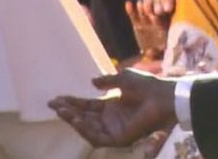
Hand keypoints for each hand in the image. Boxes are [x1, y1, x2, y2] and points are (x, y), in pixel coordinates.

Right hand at [48, 69, 176, 147]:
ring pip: (88, 129)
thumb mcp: (123, 78)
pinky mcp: (120, 139)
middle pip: (84, 118)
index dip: (72, 102)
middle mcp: (111, 119)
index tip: (57, 98)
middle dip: (69, 112)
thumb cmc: (147, 86)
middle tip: (54, 105)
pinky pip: (99, 138)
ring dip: (74, 121)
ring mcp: (115, 130)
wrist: (163, 97)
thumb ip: (107, 81)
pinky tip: (77, 120)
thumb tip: (91, 82)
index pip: (87, 106)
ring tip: (63, 112)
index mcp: (111, 106)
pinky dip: (86, 130)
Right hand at [125, 0, 167, 59]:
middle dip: (150, 10)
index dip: (157, 20)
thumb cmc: (157, 53)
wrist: (151, 50)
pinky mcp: (137, 23)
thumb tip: (148, 52)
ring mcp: (146, 22)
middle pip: (152, 14)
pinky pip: (134, 15)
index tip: (154, 17)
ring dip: (142, 7)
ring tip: (139, 3)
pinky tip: (128, 3)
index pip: (160, 23)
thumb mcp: (157, 55)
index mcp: (162, 30)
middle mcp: (155, 23)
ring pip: (144, 12)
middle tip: (147, 6)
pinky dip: (131, 10)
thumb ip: (154, 53)